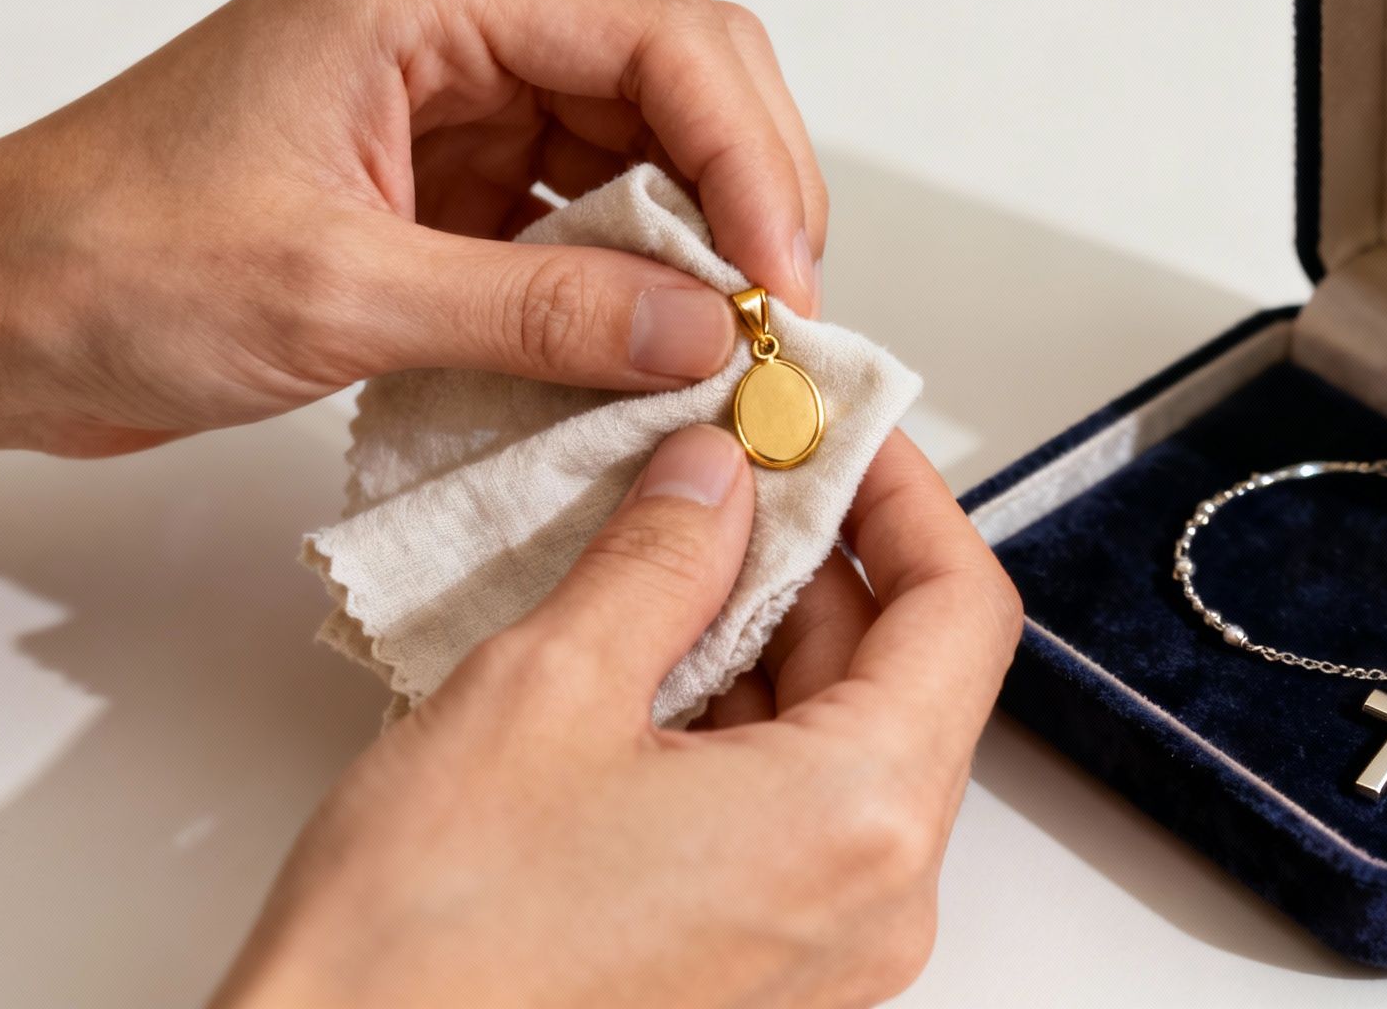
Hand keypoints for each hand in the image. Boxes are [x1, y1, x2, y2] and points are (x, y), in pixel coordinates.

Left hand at [0, 0, 825, 457]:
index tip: (778, 284)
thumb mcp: (337, 293)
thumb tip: (701, 337)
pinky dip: (630, 285)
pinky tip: (645, 351)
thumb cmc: (105, 265)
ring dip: (696, 249)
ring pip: (645, 151)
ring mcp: (454, 101)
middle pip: (678, 78)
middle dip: (746, 197)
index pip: (659, 37)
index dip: (748, 158)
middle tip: (777, 323)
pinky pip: (585, 216)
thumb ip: (539, 311)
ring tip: (720, 351)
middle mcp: (452, 28)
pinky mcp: (448, 179)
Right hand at [212, 426, 1022, 1007]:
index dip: (903, 496)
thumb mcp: (547, 691)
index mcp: (857, 822)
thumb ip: (662, 559)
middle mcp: (874, 904)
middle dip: (817, 559)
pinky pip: (790, 813)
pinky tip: (644, 667)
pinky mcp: (763, 971)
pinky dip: (735, 723)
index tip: (837, 432)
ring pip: (840, 741)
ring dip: (766, 636)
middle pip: (901, 674)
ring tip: (661, 562)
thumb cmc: (426, 953)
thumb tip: (718, 477)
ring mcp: (825, 950)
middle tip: (729, 472)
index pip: (960, 610)